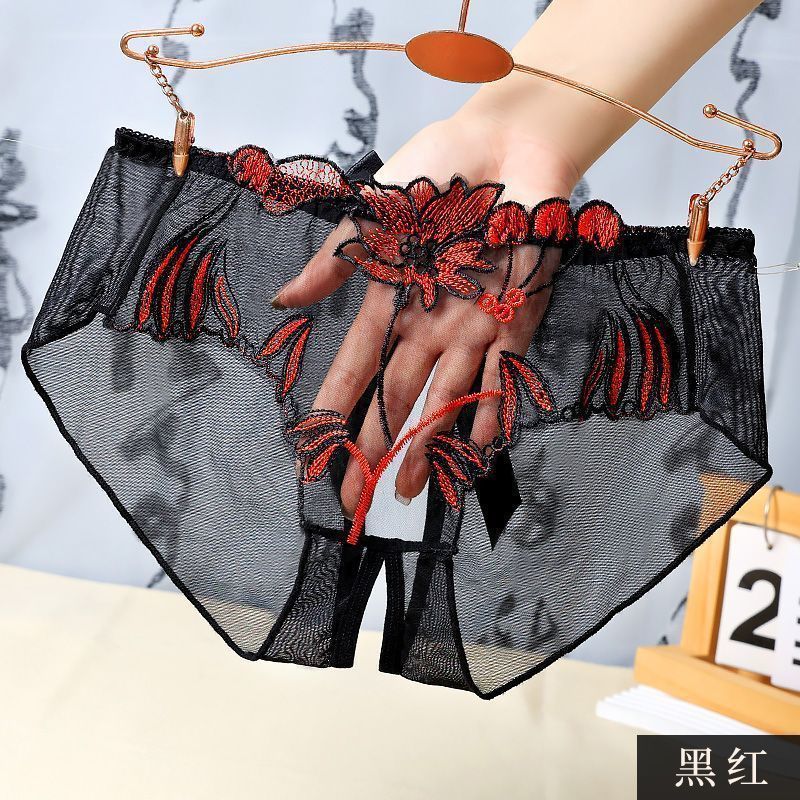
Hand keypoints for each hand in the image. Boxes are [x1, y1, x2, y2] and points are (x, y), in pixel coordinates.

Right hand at [273, 109, 578, 516]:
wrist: (507, 146)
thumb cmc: (438, 170)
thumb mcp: (372, 214)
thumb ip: (335, 263)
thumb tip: (284, 303)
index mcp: (391, 303)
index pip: (355, 370)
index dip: (333, 412)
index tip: (312, 455)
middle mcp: (428, 327)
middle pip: (395, 399)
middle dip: (374, 449)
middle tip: (355, 498)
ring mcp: (472, 330)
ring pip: (445, 401)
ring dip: (426, 446)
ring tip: (408, 493)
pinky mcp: (517, 323)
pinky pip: (503, 379)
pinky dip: (490, 415)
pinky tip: (474, 455)